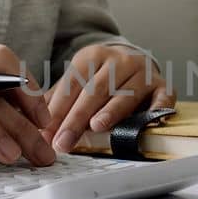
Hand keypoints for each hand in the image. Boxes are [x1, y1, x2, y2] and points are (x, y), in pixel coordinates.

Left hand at [45, 44, 174, 152]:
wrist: (133, 61)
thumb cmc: (100, 78)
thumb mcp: (77, 81)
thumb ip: (57, 103)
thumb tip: (34, 128)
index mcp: (92, 56)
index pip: (72, 85)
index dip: (57, 110)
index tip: (45, 133)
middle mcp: (120, 61)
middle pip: (96, 91)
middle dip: (77, 118)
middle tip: (63, 142)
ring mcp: (143, 73)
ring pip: (126, 94)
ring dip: (111, 111)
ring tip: (96, 127)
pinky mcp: (163, 86)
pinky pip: (162, 98)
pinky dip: (157, 109)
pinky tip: (149, 123)